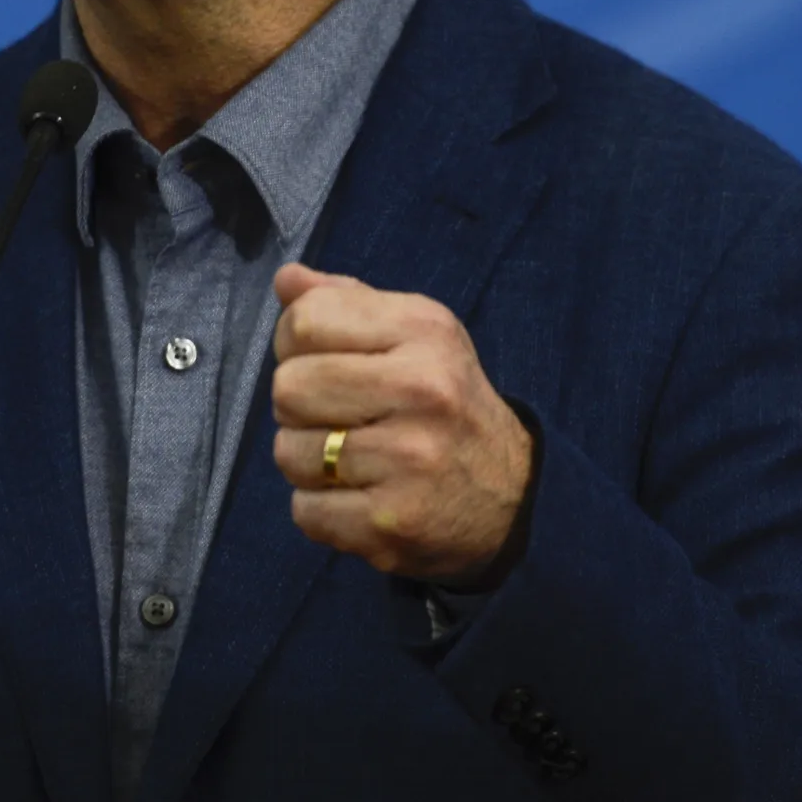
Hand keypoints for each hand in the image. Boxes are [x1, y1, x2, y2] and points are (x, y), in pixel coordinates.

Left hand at [269, 262, 533, 582]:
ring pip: (289, 453)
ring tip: (351, 460)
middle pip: (288, 388)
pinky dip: (320, 509)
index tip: (321, 362)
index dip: (294, 344)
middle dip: (298, 406)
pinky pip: (305, 510)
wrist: (516, 498)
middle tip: (336, 417)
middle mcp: (421, 389)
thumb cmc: (446, 404)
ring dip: (308, 461)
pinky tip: (359, 497)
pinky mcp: (391, 523)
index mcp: (423, 330)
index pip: (306, 320)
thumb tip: (286, 278)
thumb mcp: (415, 336)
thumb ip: (347, 302)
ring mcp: (408, 460)